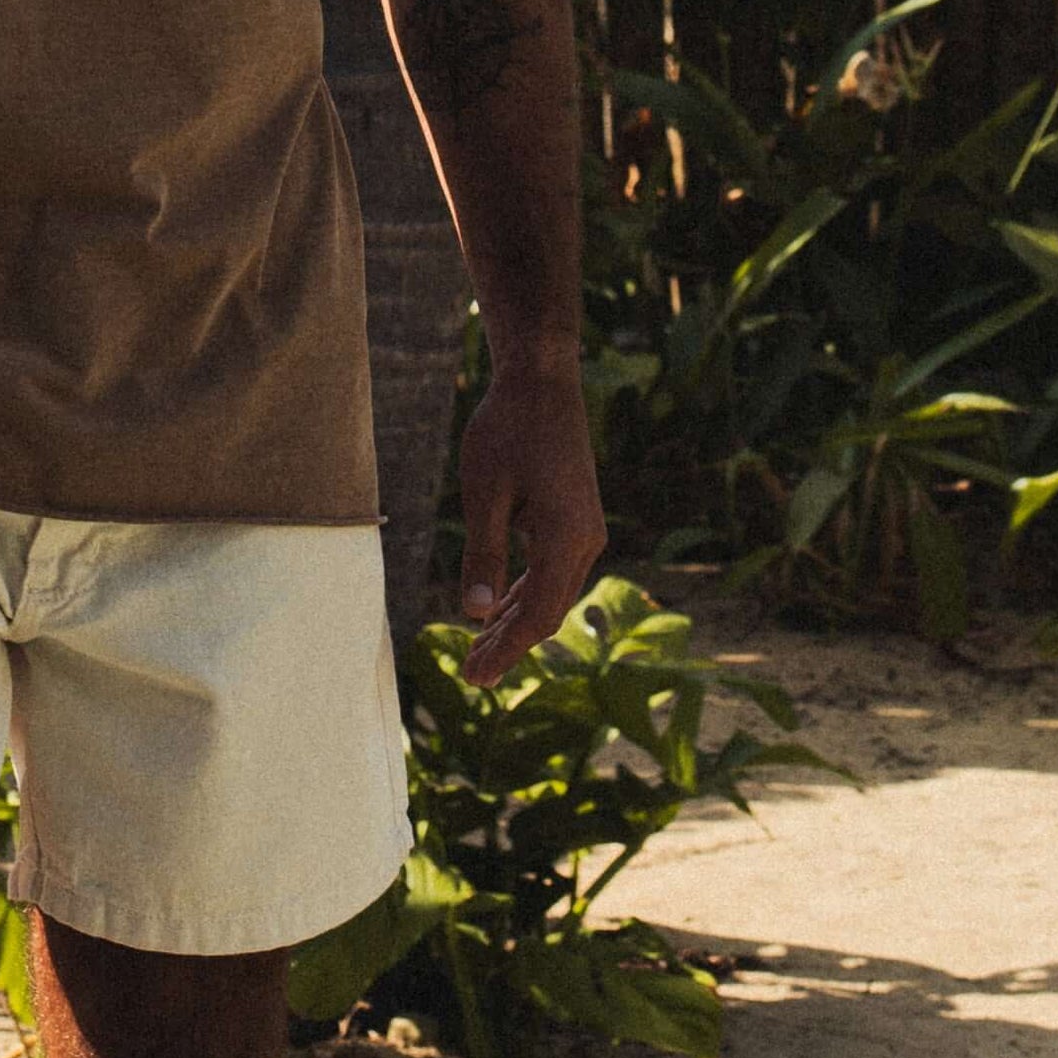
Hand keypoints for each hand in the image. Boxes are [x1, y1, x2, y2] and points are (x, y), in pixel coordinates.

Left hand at [452, 357, 605, 685]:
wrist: (542, 379)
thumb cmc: (508, 429)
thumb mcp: (484, 492)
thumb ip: (483, 555)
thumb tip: (476, 615)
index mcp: (567, 538)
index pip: (539, 616)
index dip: (507, 651)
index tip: (475, 678)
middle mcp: (585, 540)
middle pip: (548, 611)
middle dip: (510, 644)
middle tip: (471, 674)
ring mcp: (585, 529)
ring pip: (551, 592)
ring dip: (517, 621)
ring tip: (480, 650)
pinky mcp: (576, 517)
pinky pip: (552, 569)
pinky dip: (525, 593)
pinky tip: (500, 609)